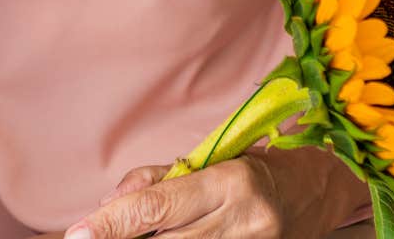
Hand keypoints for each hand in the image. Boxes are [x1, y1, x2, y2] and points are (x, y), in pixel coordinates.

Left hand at [67, 146, 360, 238]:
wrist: (317, 194)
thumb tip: (107, 204)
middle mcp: (243, 220)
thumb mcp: (207, 161)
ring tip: (129, 235)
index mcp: (229, 181)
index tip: (77, 233)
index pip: (156, 207)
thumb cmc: (254, 171)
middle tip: (89, 237)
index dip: (111, 224)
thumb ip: (157, 181)